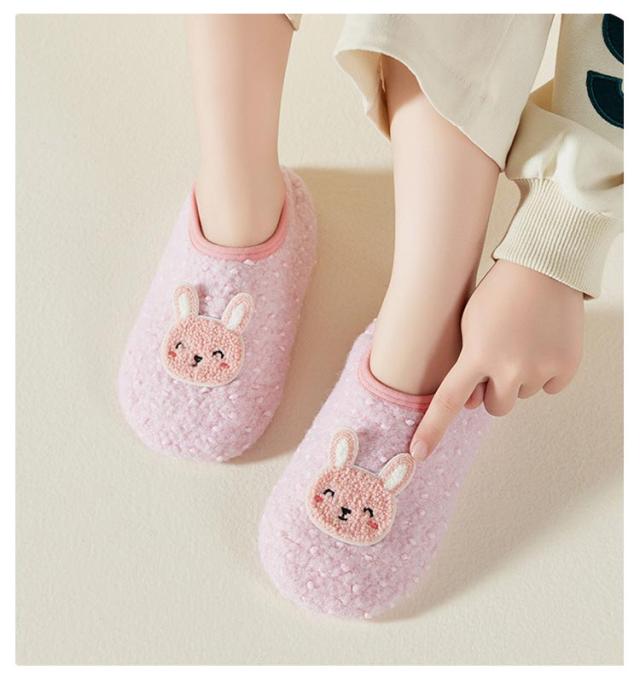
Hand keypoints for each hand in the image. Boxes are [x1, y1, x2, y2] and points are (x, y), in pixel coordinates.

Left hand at [410, 260, 583, 460]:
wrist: (544, 267)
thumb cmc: (498, 292)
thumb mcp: (469, 323)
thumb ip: (467, 363)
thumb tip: (474, 401)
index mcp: (477, 356)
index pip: (447, 402)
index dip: (432, 429)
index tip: (418, 453)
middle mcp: (509, 369)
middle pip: (495, 407)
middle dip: (494, 390)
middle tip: (500, 358)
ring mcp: (540, 369)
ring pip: (523, 394)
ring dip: (520, 378)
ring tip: (522, 340)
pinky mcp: (565, 367)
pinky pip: (549, 386)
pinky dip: (546, 371)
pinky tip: (543, 343)